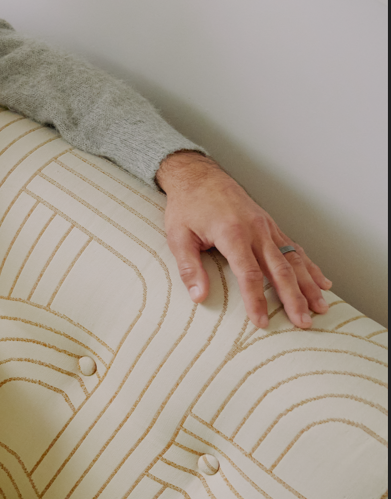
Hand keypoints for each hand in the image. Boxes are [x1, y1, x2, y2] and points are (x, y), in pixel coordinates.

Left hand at [159, 150, 329, 330]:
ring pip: (294, 259)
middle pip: (281, 270)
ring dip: (309, 285)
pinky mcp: (271, 225)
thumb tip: (198, 296)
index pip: (249, 275)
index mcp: (232, 234)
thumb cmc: (186, 206)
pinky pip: (295, 247)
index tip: (261, 322)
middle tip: (303, 322)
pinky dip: (310, 266)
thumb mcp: (178, 236)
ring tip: (321, 307)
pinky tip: (321, 281)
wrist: (198, 176)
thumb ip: (189, 267)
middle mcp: (256, 230)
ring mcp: (267, 227)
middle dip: (294, 298)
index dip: (256, 301)